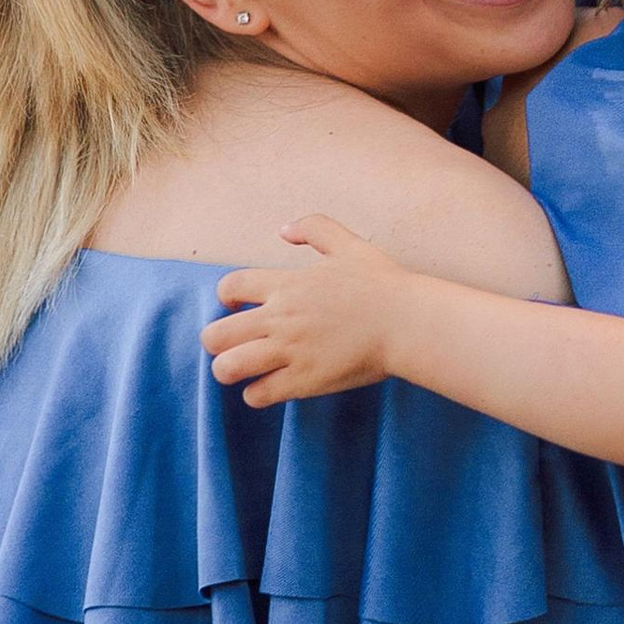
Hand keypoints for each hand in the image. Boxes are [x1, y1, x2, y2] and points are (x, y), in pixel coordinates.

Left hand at [199, 214, 410, 406]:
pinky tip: (272, 386)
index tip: (235, 305)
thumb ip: (315, 228)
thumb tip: (284, 230)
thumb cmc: (384, 284)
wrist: (409, 322)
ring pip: (227, 368)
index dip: (225, 296)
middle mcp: (281, 318)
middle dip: (217, 341)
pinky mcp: (304, 381)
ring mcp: (290, 352)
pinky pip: (258, 395)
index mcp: (288, 285)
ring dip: (229, 370)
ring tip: (244, 370)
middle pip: (215, 334)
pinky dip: (257, 393)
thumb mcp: (350, 245)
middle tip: (235, 343)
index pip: (230, 286)